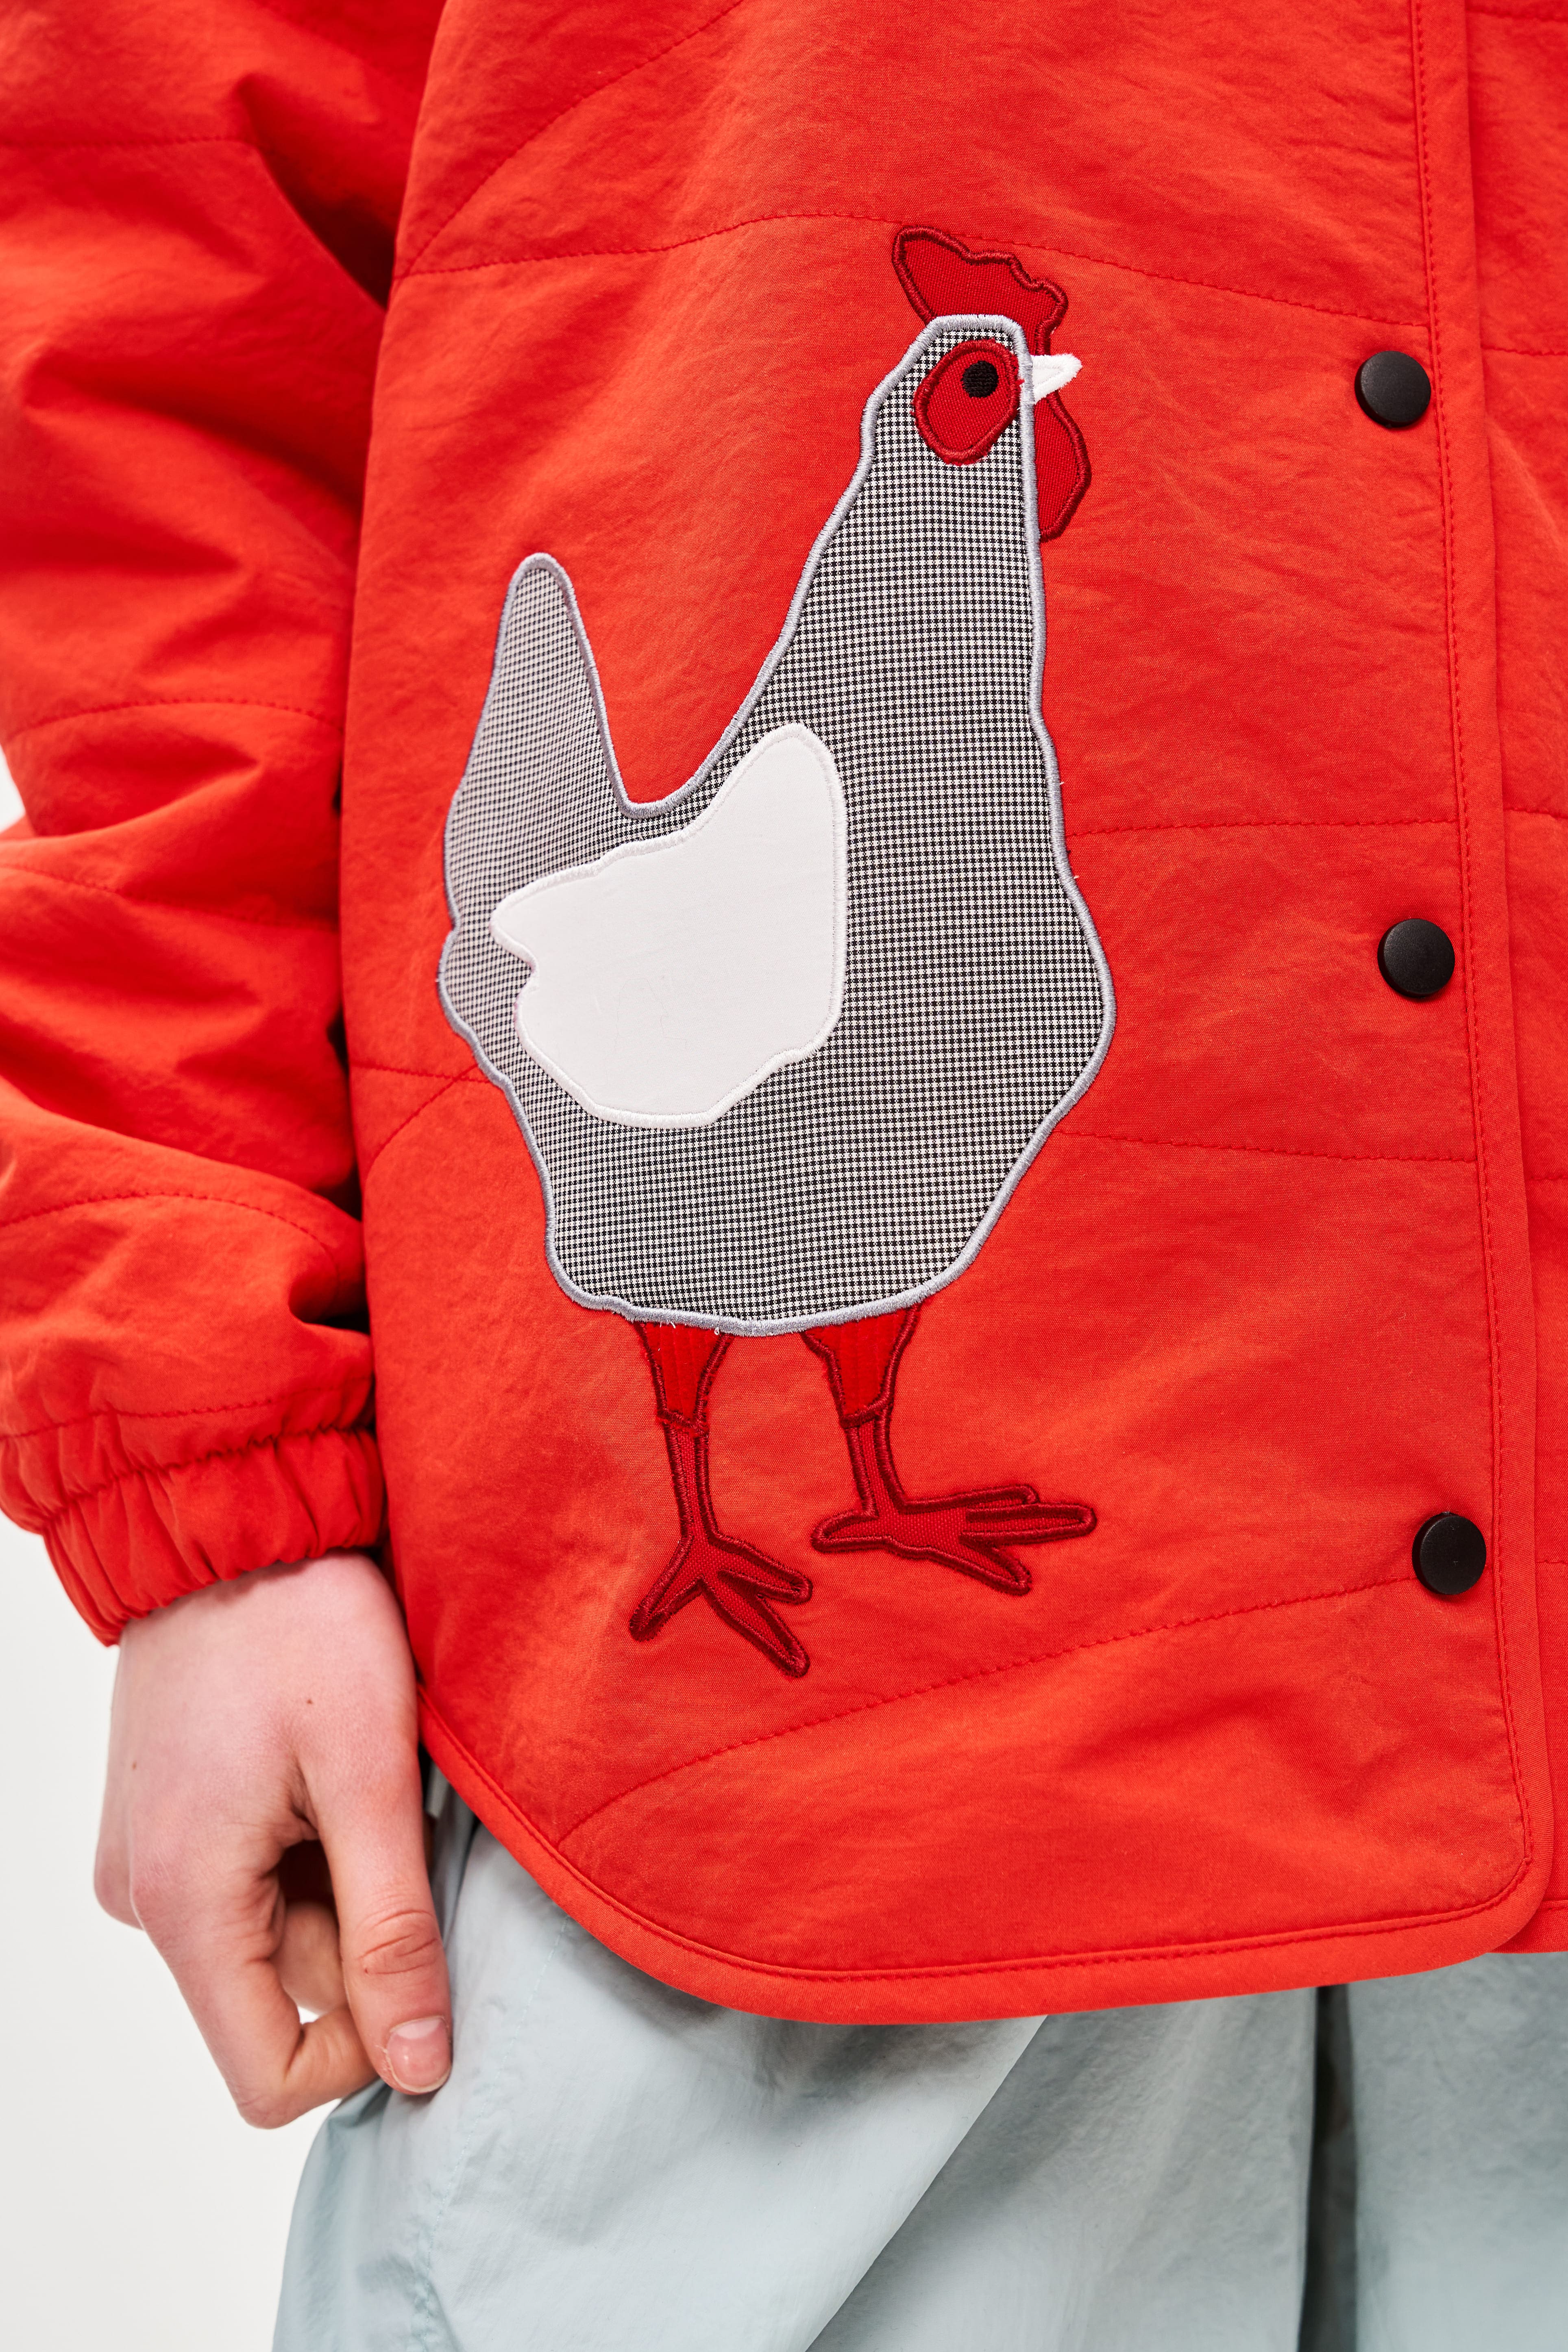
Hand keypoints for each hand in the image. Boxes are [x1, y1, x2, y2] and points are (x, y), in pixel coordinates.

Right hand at [94, 1549, 451, 2126]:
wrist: (233, 1514)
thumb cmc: (301, 1621)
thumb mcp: (371, 1776)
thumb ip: (393, 1933)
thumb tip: (420, 2069)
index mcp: (184, 1900)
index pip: (270, 2076)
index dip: (367, 2044)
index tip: (420, 1944)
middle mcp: (144, 1898)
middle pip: (285, 1994)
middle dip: (363, 1923)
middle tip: (396, 1813)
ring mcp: (147, 1858)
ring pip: (280, 1930)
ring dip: (341, 1873)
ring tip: (358, 1772)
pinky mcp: (164, 1822)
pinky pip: (254, 1880)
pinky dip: (310, 1840)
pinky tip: (325, 1762)